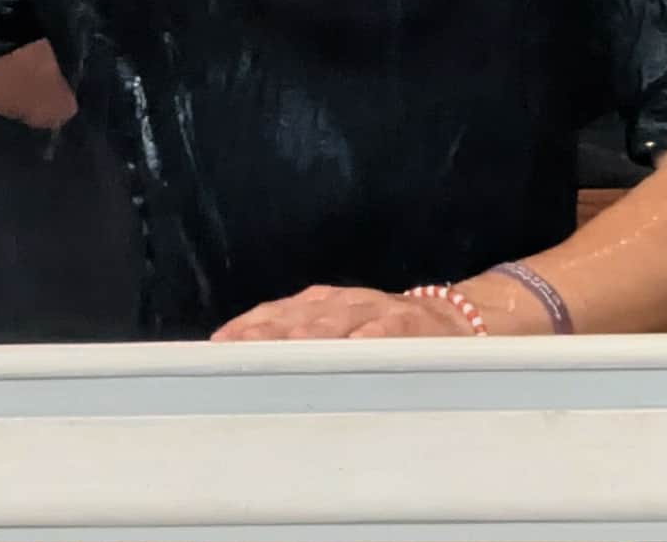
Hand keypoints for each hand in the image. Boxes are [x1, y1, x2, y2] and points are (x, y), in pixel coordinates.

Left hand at [211, 284, 479, 341]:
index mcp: (318, 304)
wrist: (448, 318)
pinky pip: (386, 331)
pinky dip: (370, 338)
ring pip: (337, 321)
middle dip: (269, 333)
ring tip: (287, 350)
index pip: (274, 312)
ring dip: (311, 335)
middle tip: (242, 351)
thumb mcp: (336, 330)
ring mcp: (374, 311)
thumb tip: (245, 362)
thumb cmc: (379, 331)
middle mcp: (340, 303)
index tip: (219, 348)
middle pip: (297, 317)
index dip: (247, 328)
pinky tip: (356, 349)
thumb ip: (298, 343)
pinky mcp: (407, 323)